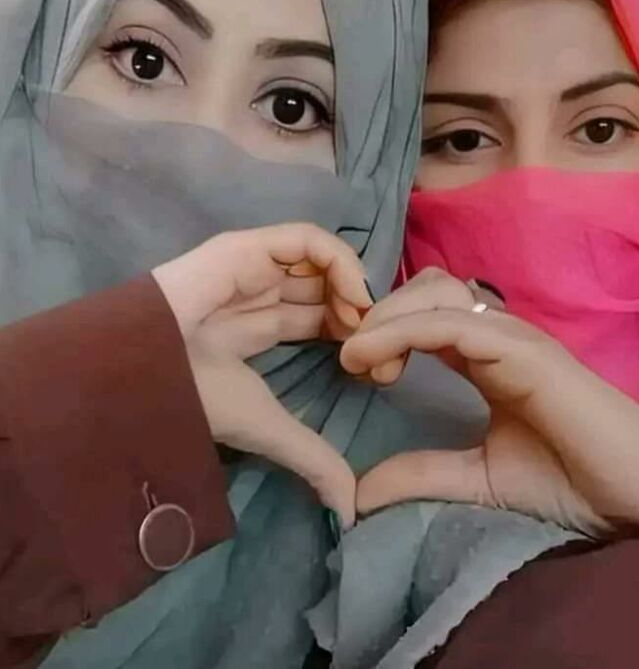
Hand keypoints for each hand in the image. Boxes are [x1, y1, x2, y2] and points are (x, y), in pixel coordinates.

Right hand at [153, 223, 371, 528]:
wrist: (146, 370)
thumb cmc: (196, 396)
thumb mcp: (266, 426)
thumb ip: (311, 459)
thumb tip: (351, 512)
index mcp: (250, 331)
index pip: (315, 320)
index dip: (352, 335)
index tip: (376, 366)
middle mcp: (252, 295)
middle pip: (322, 290)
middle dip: (357, 312)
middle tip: (379, 341)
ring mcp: (250, 267)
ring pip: (319, 262)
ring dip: (351, 287)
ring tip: (365, 319)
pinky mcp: (247, 246)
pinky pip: (306, 239)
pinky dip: (339, 261)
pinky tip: (353, 295)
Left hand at [341, 267, 638, 535]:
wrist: (633, 493)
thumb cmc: (569, 480)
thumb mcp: (477, 478)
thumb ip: (423, 475)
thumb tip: (360, 492)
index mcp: (485, 356)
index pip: (424, 316)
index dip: (382, 329)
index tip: (353, 366)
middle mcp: (495, 335)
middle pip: (424, 289)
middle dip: (378, 312)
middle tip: (352, 358)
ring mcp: (510, 336)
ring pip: (433, 293)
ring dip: (385, 316)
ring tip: (359, 359)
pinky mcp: (521, 348)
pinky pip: (449, 323)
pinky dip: (401, 331)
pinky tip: (370, 356)